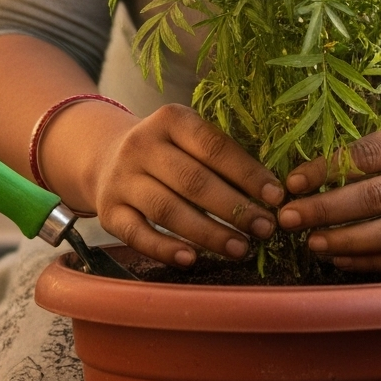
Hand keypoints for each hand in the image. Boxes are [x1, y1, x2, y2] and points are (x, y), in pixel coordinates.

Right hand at [57, 104, 283, 266]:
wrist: (105, 157)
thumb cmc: (167, 151)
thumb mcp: (188, 138)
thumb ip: (222, 157)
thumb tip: (271, 194)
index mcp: (170, 120)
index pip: (213, 147)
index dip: (247, 173)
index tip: (276, 197)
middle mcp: (141, 146)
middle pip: (193, 181)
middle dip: (234, 208)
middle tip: (265, 229)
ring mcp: (121, 179)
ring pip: (168, 210)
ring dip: (208, 233)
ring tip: (241, 248)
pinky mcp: (109, 211)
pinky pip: (138, 234)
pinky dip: (165, 249)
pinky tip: (193, 259)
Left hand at [275, 116, 380, 272]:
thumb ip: (371, 149)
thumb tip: (307, 174)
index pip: (369, 155)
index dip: (327, 170)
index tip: (292, 183)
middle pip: (378, 196)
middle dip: (327, 210)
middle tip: (289, 218)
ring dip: (347, 241)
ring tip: (313, 242)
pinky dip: (371, 261)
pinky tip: (341, 259)